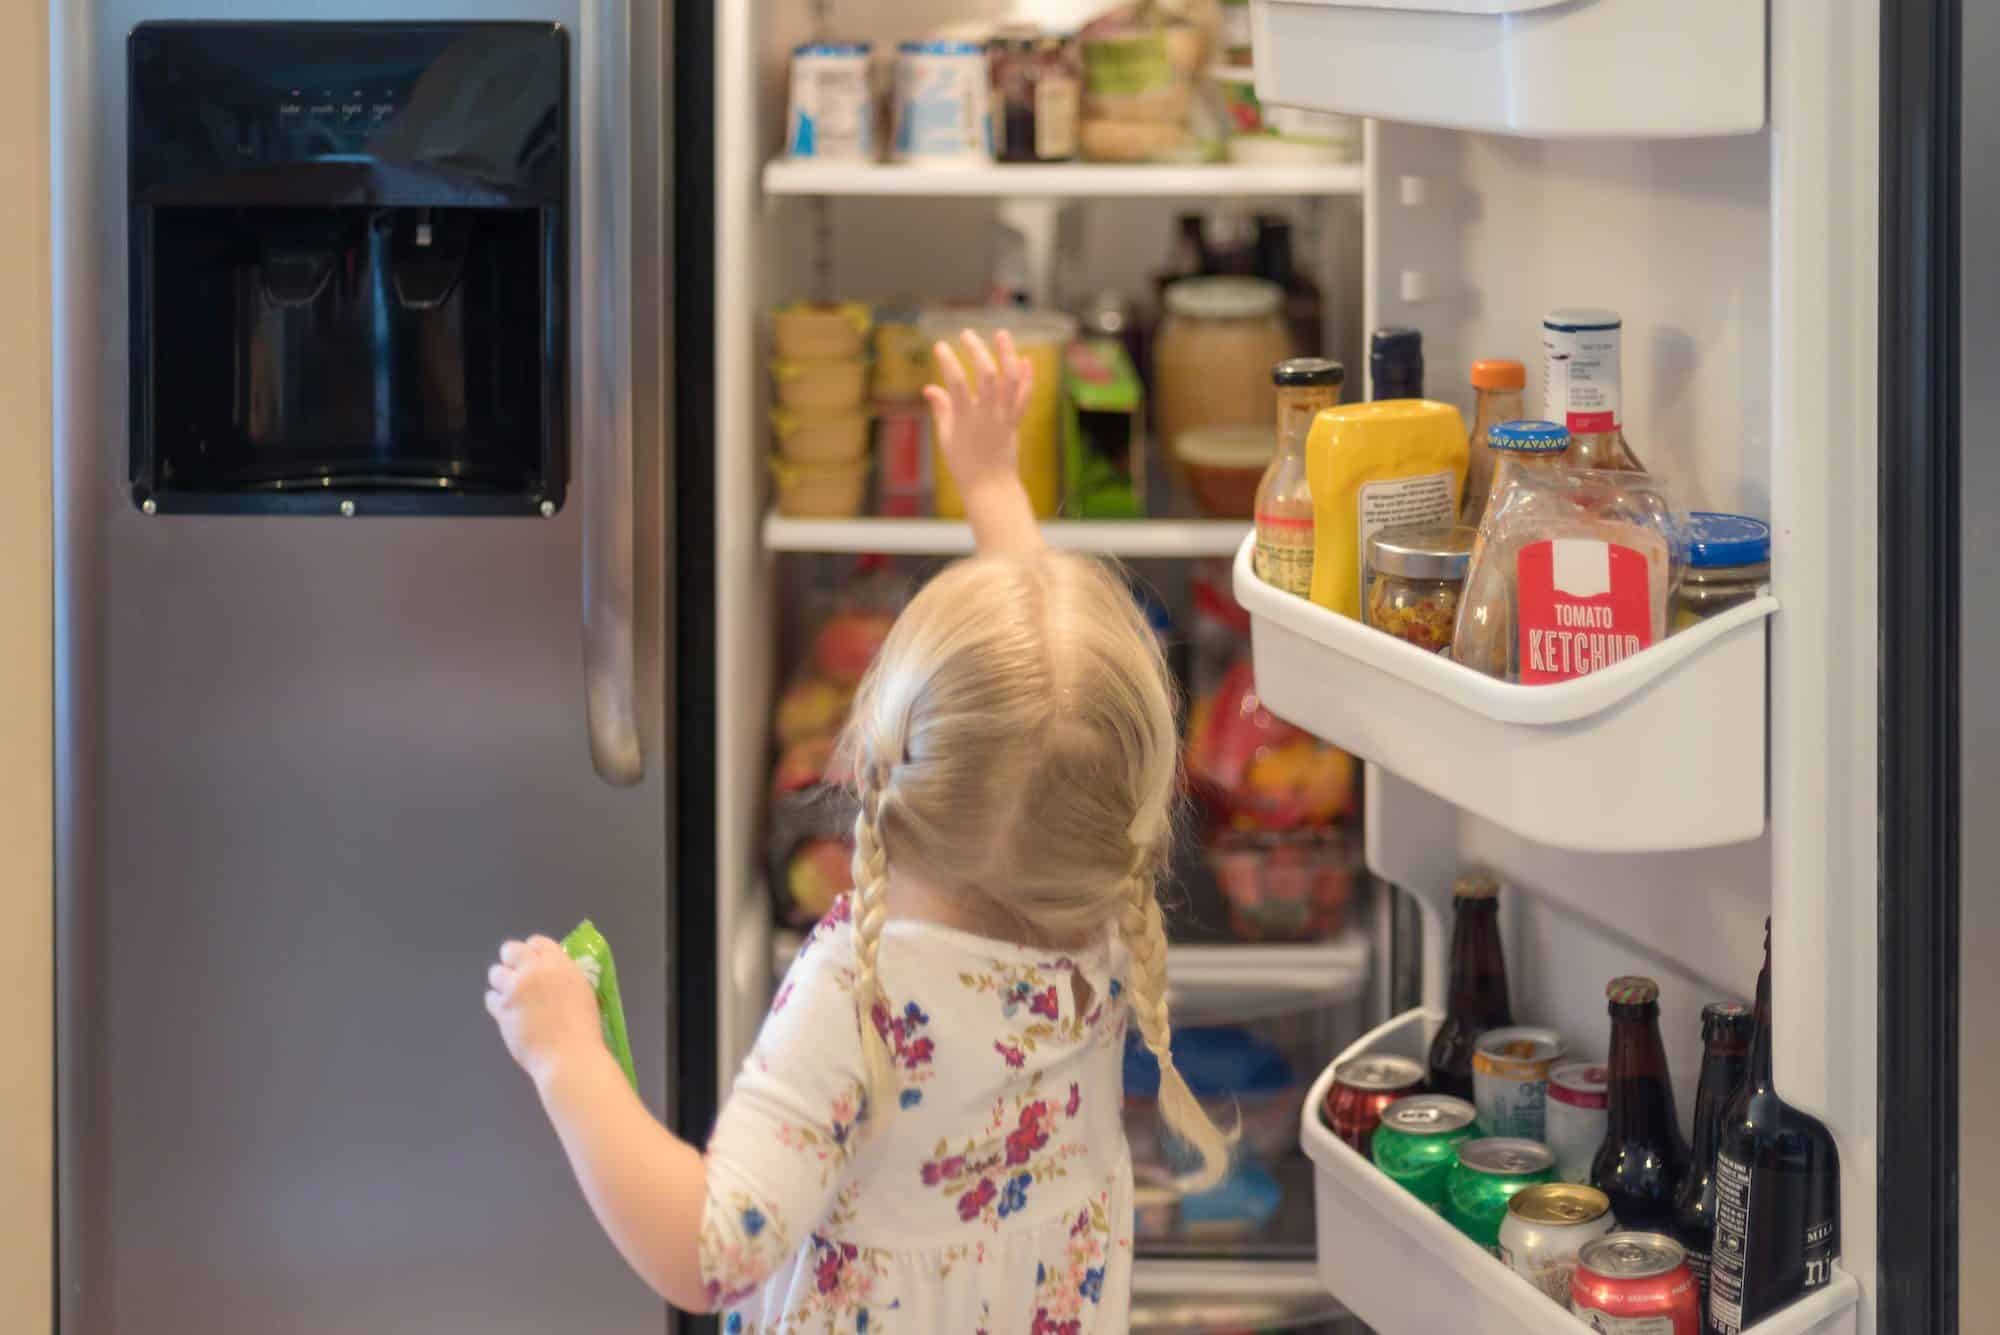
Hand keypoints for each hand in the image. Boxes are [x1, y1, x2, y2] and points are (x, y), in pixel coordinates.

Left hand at [485, 935, 603, 1085]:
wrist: (569, 1056)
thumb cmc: (583, 1028)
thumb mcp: (581, 991)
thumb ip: (563, 977)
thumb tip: (549, 974)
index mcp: (559, 964)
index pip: (537, 942)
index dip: (534, 952)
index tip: (535, 963)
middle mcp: (534, 971)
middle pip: (511, 950)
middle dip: (512, 960)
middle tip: (518, 975)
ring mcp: (515, 990)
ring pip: (496, 973)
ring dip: (502, 981)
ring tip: (511, 995)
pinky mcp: (502, 1010)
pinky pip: (490, 998)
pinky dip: (496, 1003)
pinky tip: (507, 1011)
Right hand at [925, 329, 1033, 500]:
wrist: (990, 486)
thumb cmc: (963, 463)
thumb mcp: (946, 437)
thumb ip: (941, 409)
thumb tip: (929, 387)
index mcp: (964, 418)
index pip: (955, 383)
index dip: (947, 361)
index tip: (940, 345)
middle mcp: (986, 415)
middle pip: (986, 375)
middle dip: (977, 351)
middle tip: (967, 334)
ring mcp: (1004, 417)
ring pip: (1010, 381)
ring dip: (1007, 354)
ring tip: (1001, 334)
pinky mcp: (1015, 422)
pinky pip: (1024, 397)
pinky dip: (1027, 377)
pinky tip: (1025, 359)